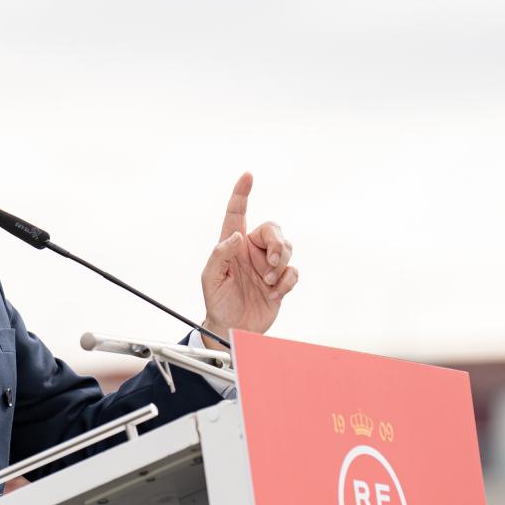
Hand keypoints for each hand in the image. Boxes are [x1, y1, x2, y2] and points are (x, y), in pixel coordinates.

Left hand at [200, 173, 296, 347]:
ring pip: (287, 248)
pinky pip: (293, 271)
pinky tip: (274, 293)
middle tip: (270, 263)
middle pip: (272, 229)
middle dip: (277, 243)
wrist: (232, 328)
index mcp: (232, 246)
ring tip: (268, 281)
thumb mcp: (211, 279)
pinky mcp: (280, 280)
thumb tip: (235, 236)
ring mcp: (267, 265)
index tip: (247, 176)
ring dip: (280, 264)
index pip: (237, 214)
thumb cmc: (217, 302)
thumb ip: (220, 255)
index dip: (241, 194)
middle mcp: (251, 251)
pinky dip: (286, 282)